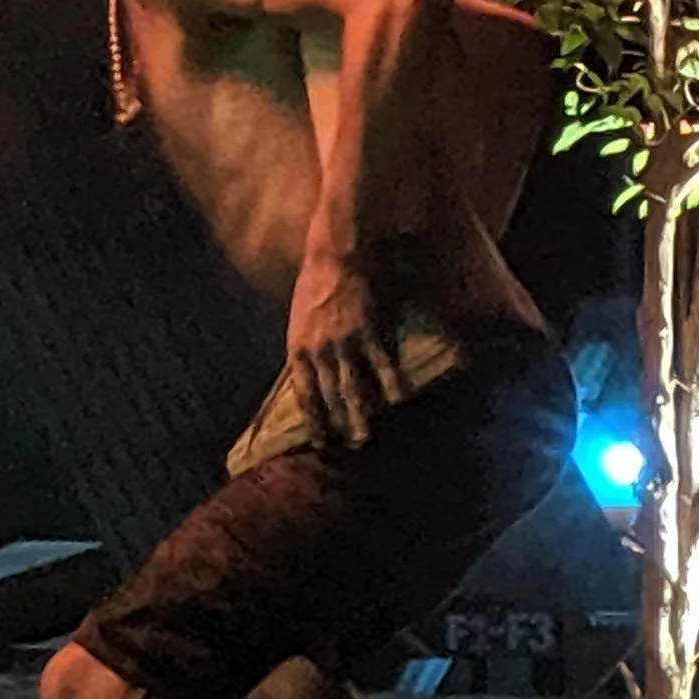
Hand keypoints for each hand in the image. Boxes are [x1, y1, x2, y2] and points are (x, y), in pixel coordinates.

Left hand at [284, 252, 404, 449]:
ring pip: (355, 389)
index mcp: (298, 348)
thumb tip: (310, 369)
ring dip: (363, 416)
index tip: (322, 442)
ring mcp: (346, 343)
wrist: (337, 250)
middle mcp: (320, 352)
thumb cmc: (316, 278)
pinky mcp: (371, 330)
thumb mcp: (299, 315)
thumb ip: (306, 344)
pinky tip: (400, 401)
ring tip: (370, 436)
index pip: (304, 396)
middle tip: (351, 447)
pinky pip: (383, 365)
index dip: (314, 421)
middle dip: (340, 426)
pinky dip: (392, 384)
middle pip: (330, 399)